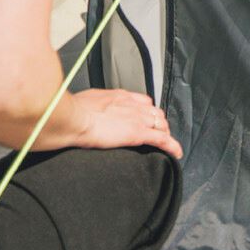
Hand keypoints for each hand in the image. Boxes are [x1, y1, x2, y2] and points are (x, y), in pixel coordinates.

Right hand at [67, 89, 182, 158]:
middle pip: (155, 113)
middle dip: (159, 123)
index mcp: (120, 97)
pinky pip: (161, 140)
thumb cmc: (73, 111)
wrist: (73, 118)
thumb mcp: (86, 101)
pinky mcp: (138, 133)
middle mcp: (133, 105)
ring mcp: (137, 119)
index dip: (147, 111)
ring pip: (161, 125)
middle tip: (158, 133)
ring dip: (165, 134)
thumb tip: (88, 111)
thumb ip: (94, 106)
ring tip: (166, 144)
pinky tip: (176, 152)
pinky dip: (171, 146)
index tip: (146, 118)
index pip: (143, 102)